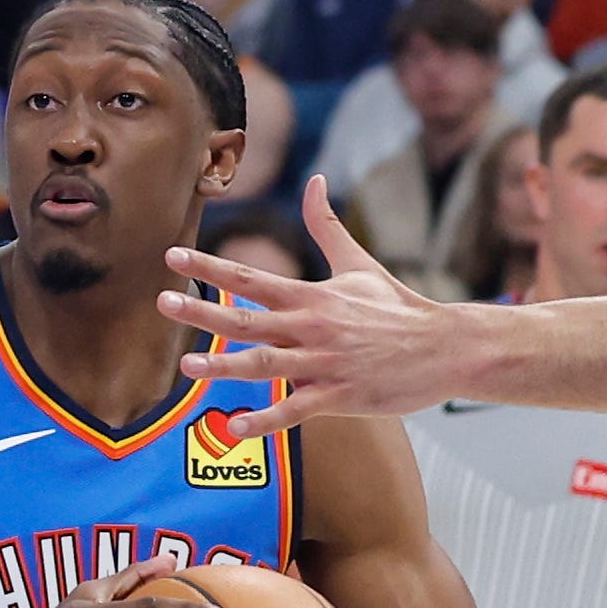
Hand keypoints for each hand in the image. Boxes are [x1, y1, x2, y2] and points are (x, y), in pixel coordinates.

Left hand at [161, 179, 463, 432]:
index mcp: (312, 296)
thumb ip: (327, 225)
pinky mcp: (341, 396)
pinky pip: (296, 410)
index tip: (173, 256)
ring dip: (225, 367)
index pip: (251, 277)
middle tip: (162, 302)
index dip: (210, 266)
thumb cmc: (398, 307)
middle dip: (203, 311)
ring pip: (266, 365)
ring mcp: (325, 363)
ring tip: (187, 368)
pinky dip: (266, 419)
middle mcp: (313, 327)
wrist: (444, 348)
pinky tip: (235, 425)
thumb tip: (314, 181)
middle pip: (248, 318)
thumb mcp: (360, 263)